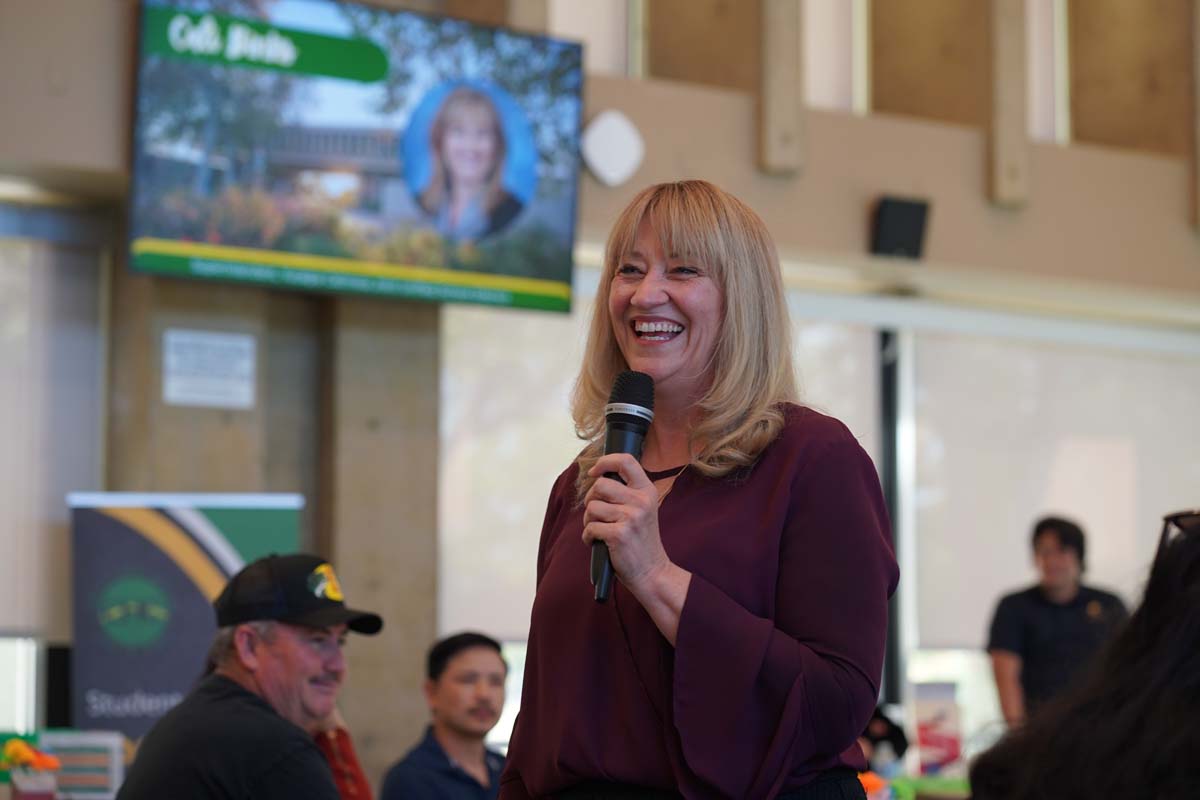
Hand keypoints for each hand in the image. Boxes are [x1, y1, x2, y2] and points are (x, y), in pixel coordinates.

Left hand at [582, 453, 672, 594]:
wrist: (652, 572)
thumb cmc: (641, 541)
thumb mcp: (642, 510)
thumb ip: (627, 493)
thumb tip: (598, 477)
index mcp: (647, 491)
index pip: (626, 461)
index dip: (605, 462)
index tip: (594, 472)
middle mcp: (641, 501)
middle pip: (600, 485)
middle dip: (591, 499)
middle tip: (596, 513)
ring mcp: (631, 517)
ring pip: (592, 507)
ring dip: (588, 520)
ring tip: (598, 530)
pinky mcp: (619, 534)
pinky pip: (590, 527)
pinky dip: (588, 537)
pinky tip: (597, 542)